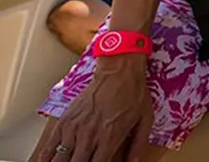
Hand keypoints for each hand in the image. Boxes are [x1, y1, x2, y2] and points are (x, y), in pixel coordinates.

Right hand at [36, 56, 152, 161]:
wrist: (118, 72)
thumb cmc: (133, 94)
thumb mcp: (145, 120)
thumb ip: (139, 144)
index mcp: (110, 139)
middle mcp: (90, 136)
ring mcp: (75, 129)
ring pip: (61, 159)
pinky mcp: (65, 121)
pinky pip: (49, 145)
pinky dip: (46, 157)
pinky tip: (48, 161)